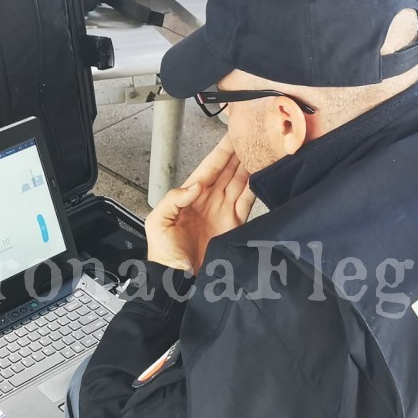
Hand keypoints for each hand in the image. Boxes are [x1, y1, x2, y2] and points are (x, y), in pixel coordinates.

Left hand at [146, 135, 255, 273]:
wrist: (178, 281)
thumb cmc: (164, 255)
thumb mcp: (157, 222)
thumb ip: (173, 199)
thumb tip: (197, 186)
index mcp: (188, 197)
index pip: (208, 169)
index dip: (220, 153)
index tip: (231, 136)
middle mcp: (208, 201)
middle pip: (226, 172)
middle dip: (238, 154)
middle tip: (251, 136)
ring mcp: (222, 212)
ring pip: (239, 183)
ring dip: (248, 167)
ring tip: (259, 150)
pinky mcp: (235, 225)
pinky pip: (246, 202)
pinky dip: (254, 188)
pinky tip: (260, 175)